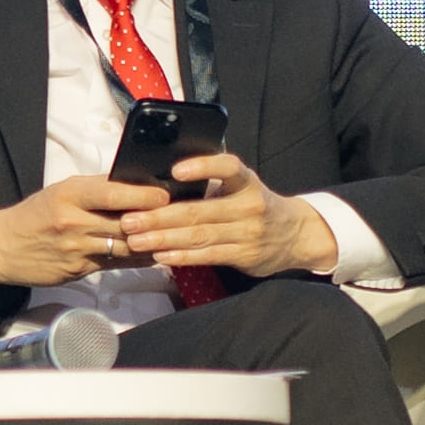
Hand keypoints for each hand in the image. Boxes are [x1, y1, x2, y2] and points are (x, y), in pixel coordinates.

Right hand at [0, 173, 163, 288]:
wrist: (2, 248)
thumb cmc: (34, 215)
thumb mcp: (60, 192)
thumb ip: (95, 190)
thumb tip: (133, 185)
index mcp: (69, 195)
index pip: (113, 193)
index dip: (142, 196)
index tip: (164, 195)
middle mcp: (74, 222)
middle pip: (125, 223)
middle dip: (155, 220)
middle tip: (181, 216)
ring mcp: (78, 249)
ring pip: (126, 247)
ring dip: (153, 242)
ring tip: (176, 236)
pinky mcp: (80, 270)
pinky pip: (117, 264)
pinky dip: (139, 259)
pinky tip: (156, 254)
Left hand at [125, 152, 340, 282]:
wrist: (295, 235)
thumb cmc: (256, 205)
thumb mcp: (243, 186)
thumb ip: (214, 184)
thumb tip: (164, 180)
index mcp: (247, 181)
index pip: (228, 167)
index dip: (203, 167)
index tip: (175, 171)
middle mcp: (250, 205)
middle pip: (199, 211)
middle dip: (160, 216)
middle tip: (129, 219)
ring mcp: (248, 233)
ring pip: (200, 236)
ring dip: (163, 238)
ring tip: (135, 239)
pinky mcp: (245, 256)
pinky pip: (208, 256)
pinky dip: (182, 256)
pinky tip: (160, 254)